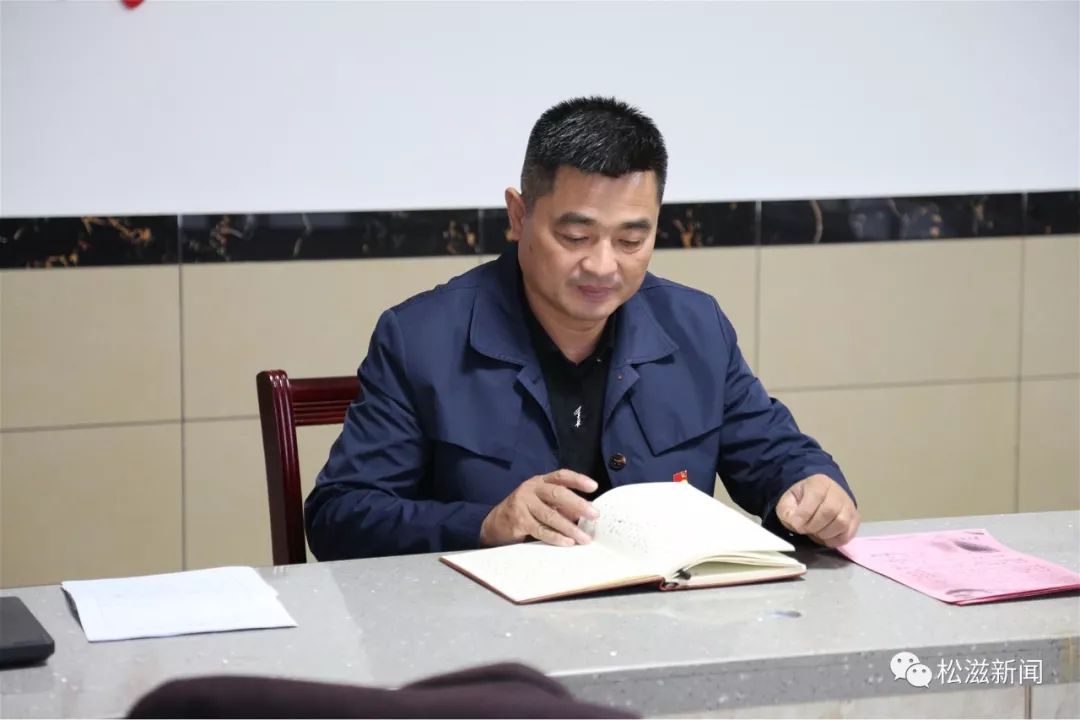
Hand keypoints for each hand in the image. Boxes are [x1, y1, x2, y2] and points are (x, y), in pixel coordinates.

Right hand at [479, 469, 599, 547]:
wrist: (495, 523)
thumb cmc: (525, 511)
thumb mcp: (541, 502)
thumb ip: (561, 505)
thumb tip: (585, 512)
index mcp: (539, 482)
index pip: (560, 476)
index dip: (577, 480)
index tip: (594, 486)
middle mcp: (531, 489)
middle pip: (557, 493)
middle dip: (578, 504)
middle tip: (594, 514)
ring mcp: (523, 504)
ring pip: (550, 515)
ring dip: (569, 527)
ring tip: (584, 537)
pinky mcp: (518, 520)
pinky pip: (540, 530)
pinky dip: (555, 537)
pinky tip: (567, 542)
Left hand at [775, 474, 859, 547]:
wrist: (818, 497)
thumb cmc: (802, 499)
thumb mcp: (788, 500)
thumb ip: (787, 510)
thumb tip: (795, 522)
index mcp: (819, 483)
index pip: (815, 497)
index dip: (803, 515)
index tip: (796, 524)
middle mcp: (838, 492)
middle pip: (829, 512)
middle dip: (813, 526)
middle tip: (805, 529)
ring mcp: (849, 506)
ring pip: (841, 523)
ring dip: (824, 534)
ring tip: (815, 532)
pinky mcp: (855, 519)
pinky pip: (848, 534)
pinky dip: (835, 540)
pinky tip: (824, 537)